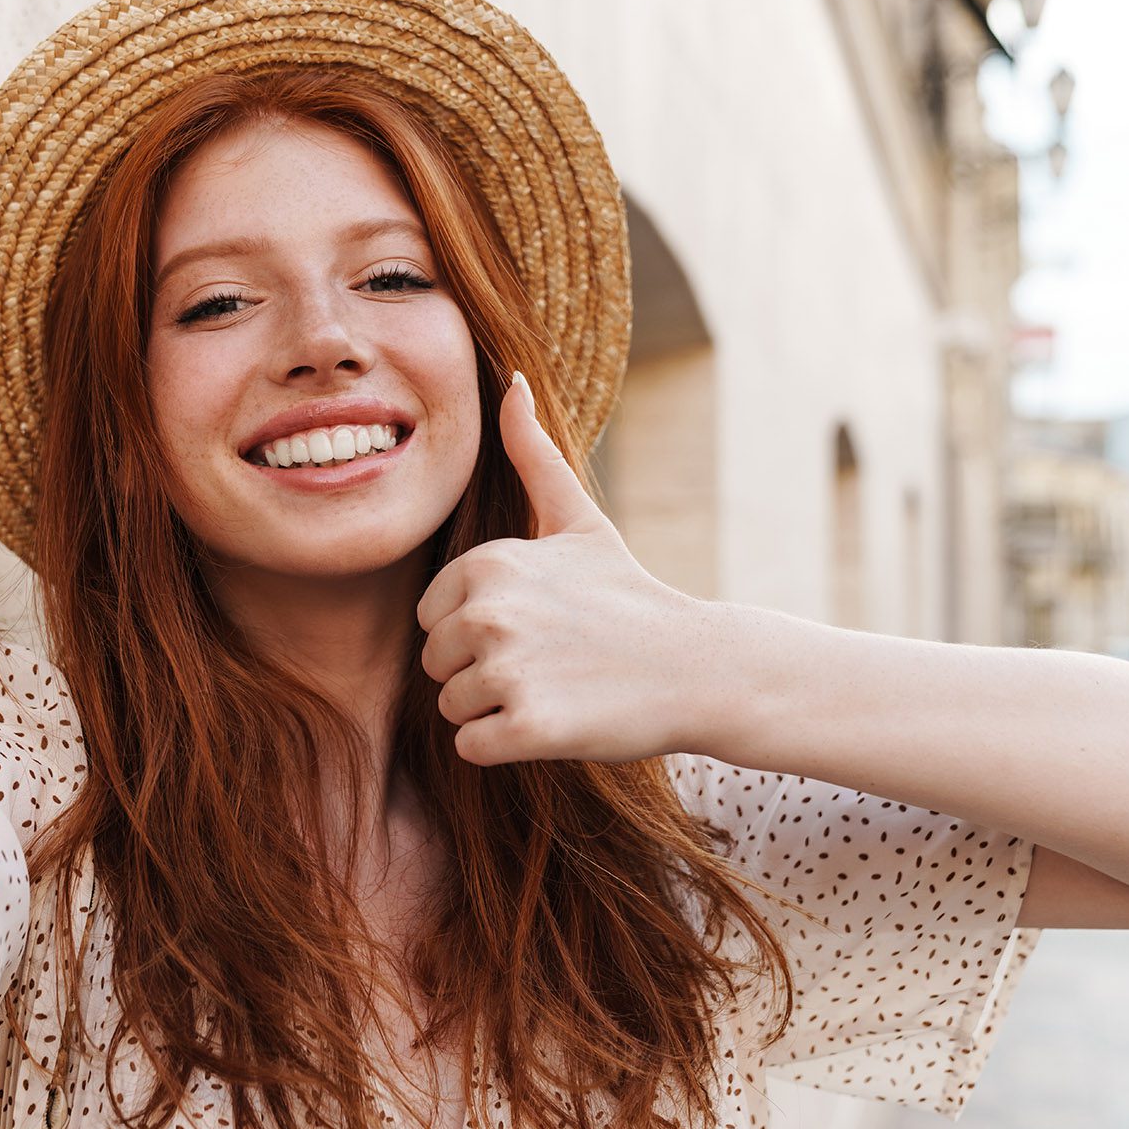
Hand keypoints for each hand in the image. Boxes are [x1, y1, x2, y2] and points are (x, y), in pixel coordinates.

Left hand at [416, 371, 704, 765]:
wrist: (696, 666)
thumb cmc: (627, 594)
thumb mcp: (578, 519)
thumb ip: (533, 454)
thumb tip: (513, 381)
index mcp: (487, 564)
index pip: (431, 619)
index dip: (477, 630)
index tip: (537, 625)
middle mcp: (489, 613)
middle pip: (437, 665)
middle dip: (482, 672)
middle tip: (551, 661)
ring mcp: (507, 671)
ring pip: (454, 708)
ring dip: (498, 710)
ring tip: (558, 687)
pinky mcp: (527, 727)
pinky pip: (473, 748)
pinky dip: (509, 745)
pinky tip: (557, 720)